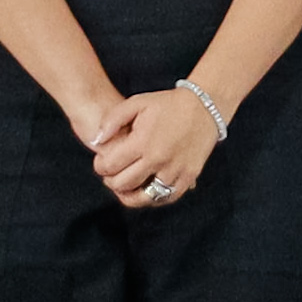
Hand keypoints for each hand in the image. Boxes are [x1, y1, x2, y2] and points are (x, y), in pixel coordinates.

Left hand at [86, 85, 225, 209]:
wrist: (204, 106)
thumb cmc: (168, 104)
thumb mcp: (136, 103)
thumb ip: (112, 120)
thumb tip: (96, 141)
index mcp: (142, 141)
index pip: (110, 166)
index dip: (100, 167)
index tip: (101, 163)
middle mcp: (157, 160)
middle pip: (123, 184)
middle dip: (111, 181)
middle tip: (110, 175)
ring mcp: (174, 170)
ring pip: (144, 198)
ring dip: (129, 195)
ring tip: (124, 188)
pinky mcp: (188, 177)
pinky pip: (166, 198)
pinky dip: (152, 199)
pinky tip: (145, 191)